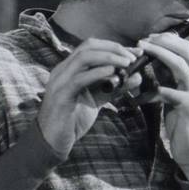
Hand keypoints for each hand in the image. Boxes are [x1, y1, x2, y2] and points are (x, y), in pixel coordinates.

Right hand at [37, 38, 141, 158]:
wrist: (51, 143)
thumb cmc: (72, 120)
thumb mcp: (97, 100)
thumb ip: (115, 88)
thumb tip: (136, 77)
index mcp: (70, 69)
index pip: (92, 47)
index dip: (115, 47)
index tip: (135, 53)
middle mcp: (63, 70)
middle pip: (88, 46)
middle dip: (114, 48)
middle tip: (133, 57)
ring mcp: (60, 81)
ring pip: (84, 58)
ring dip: (109, 57)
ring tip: (127, 63)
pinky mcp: (61, 96)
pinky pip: (79, 79)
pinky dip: (97, 73)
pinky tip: (112, 73)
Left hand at [137, 31, 188, 179]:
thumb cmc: (182, 121)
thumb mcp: (175, 94)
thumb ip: (168, 78)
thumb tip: (152, 59)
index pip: (187, 48)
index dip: (168, 39)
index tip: (149, 38)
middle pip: (185, 50)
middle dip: (163, 42)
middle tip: (143, 41)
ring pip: (179, 64)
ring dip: (159, 55)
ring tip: (142, 52)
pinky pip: (168, 91)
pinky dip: (152, 90)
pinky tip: (138, 97)